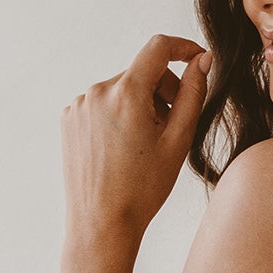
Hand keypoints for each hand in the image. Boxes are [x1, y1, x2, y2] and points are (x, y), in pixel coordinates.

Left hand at [61, 38, 208, 248]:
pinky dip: (118, 116)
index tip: (198, 60)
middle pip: (142, 73)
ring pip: (122, 90)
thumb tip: (202, 60)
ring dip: (140, 105)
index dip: (184, 48)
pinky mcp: (70, 119)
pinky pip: (102, 104)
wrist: (102, 224)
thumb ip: (193, 93)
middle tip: (172, 127)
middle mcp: (98, 91)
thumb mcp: (178, 141)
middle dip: (162, 92)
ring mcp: (80, 105)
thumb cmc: (143, 189)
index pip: (159, 48)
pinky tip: (123, 147)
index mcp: (126, 93)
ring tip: (145, 143)